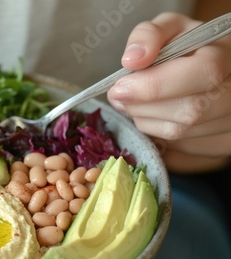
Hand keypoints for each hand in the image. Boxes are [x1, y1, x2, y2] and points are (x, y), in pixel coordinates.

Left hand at [107, 12, 230, 172]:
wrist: (201, 67)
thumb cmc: (184, 46)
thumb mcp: (167, 28)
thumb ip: (148, 36)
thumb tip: (132, 60)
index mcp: (226, 55)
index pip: (202, 75)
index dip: (155, 86)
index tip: (120, 88)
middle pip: (188, 112)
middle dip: (142, 106)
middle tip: (121, 95)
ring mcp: (229, 122)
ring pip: (178, 133)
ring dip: (144, 120)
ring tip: (138, 102)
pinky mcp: (218, 144)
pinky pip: (176, 148)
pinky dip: (155, 132)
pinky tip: (154, 115)